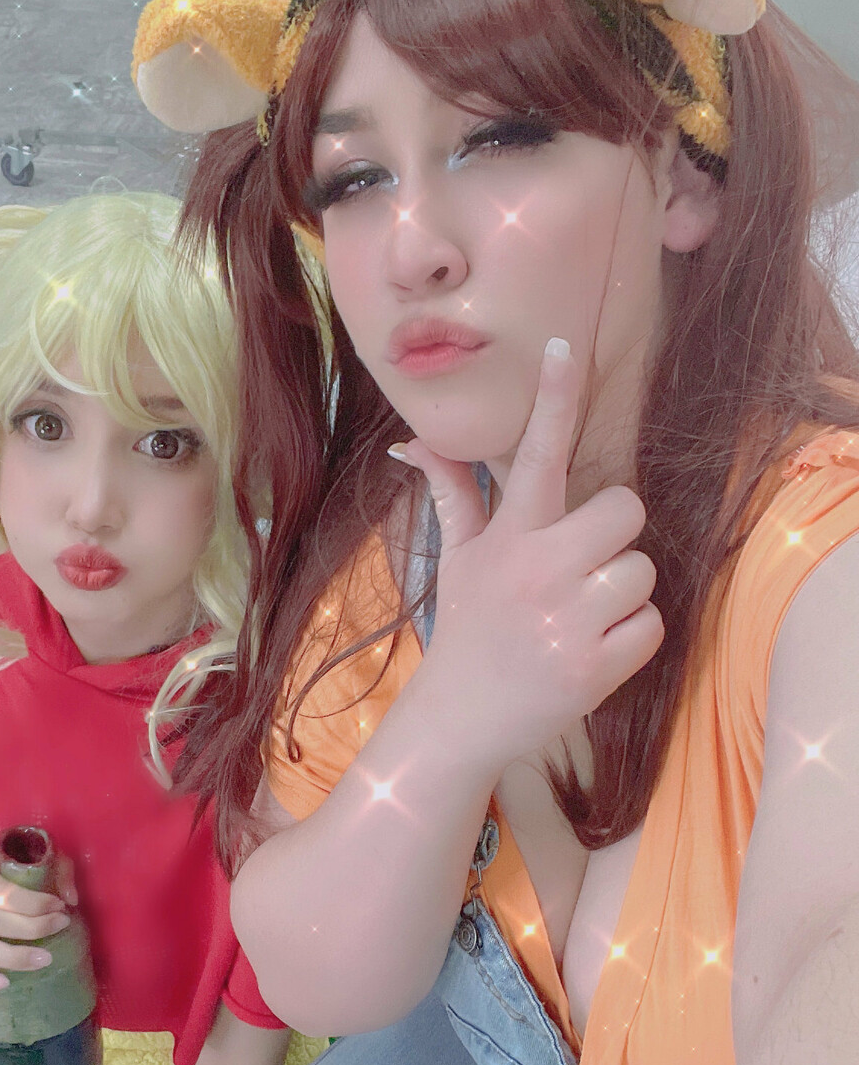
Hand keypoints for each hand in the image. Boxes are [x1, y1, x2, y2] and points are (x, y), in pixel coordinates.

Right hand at [0, 845, 76, 995]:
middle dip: (31, 929)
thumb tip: (71, 899)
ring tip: (43, 960)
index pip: (1, 891)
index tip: (60, 909)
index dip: (34, 904)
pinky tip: (3, 983)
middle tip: (59, 929)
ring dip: (11, 958)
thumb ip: (53, 865)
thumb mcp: (16, 854)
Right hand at [400, 338, 663, 774]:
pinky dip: (632, 640)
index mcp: (508, 537)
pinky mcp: (595, 666)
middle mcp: (537, 570)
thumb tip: (412, 442)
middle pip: (625, 509)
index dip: (553, 395)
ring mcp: (567, 619)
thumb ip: (452, 495)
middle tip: (584, 567)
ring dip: (623, 594)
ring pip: (642, 571)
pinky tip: (591, 652)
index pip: (536, 452)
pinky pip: (651, 625)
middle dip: (617, 536)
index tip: (564, 343)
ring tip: (580, 618)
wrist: (459, 721)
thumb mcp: (457, 559)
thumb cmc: (468, 630)